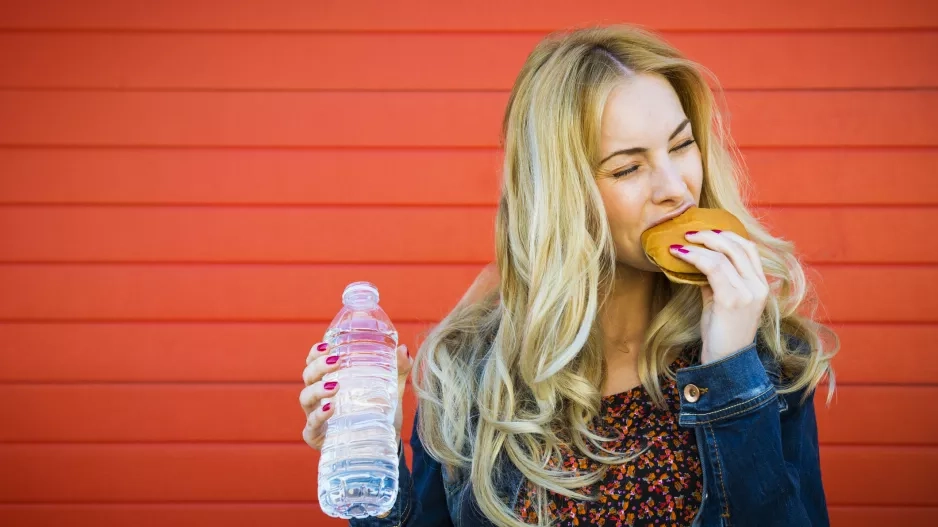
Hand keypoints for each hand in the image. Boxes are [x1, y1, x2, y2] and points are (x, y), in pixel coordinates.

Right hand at [300, 341, 412, 449]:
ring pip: (306, 398)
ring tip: (335, 385)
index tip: (327, 345)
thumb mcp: (389, 390)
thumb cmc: (377, 414)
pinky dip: (318, 416)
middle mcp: (317, 398)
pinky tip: (330, 408)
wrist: (381, 446)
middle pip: (308, 376)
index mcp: (329, 381)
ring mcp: (314, 417)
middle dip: (318, 366)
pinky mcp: (316, 437)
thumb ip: (397, 371)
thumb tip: (403, 349)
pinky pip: (311, 425)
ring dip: (318, 389)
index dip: (315, 353)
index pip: (314, 362)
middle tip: (336, 361)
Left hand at [671, 229, 767, 364]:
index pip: (748, 248)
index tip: (705, 231)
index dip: (727, 234)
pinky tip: (679, 254)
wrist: (725, 362)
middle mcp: (759, 286)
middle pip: (738, 245)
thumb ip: (716, 280)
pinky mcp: (732, 300)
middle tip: (689, 232)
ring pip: (723, 255)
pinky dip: (694, 257)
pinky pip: (712, 268)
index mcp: (761, 285)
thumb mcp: (721, 301)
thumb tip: (698, 260)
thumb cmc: (721, 333)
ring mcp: (748, 293)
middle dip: (712, 235)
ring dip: (699, 244)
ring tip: (680, 242)